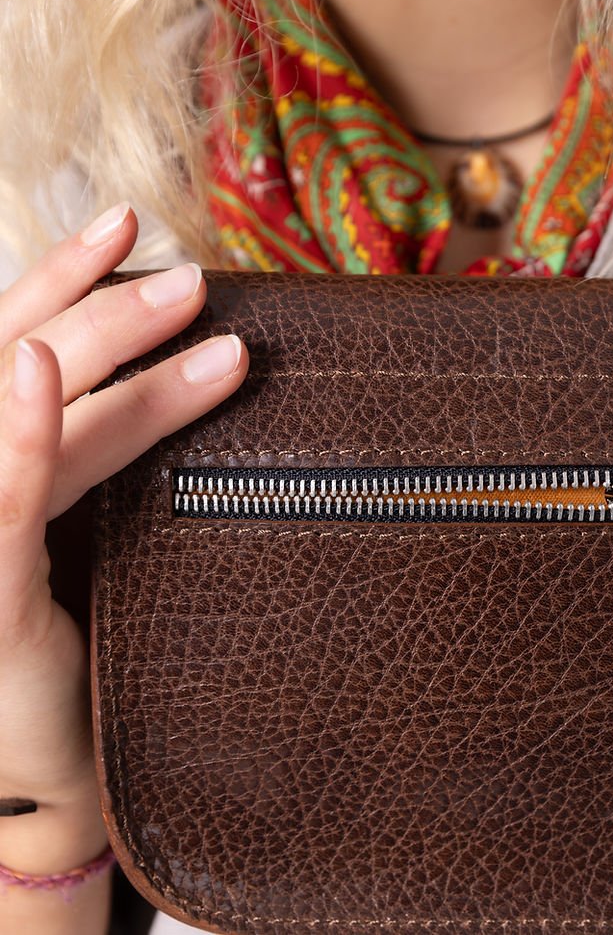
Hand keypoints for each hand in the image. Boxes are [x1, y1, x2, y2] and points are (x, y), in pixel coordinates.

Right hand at [0, 204, 248, 877]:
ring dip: (120, 366)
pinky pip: (1, 498)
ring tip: (219, 336)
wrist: (37, 761)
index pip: (6, 340)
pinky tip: (40, 369)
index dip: (58, 276)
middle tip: (196, 282)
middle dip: (108, 311)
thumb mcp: (66, 517)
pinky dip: (24, 431)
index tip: (123, 223)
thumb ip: (82, 443)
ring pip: (35, 419)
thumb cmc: (57, 629)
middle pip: (17, 362)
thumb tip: (146, 358)